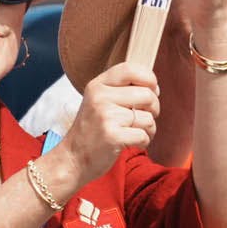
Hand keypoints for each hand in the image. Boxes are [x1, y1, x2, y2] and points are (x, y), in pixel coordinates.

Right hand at [61, 62, 159, 183]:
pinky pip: (144, 135)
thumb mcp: (99, 102)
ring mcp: (106, 116)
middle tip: (142, 118)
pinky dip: (143, 142)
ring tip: (133, 133)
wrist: (72, 158)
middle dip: (154, 109)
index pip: (130, 69)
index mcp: (98, 85)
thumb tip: (154, 87)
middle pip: (147, 95)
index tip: (152, 91)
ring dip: (148, 129)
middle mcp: (100, 97)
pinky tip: (130, 143)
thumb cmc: (92, 130)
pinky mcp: (112, 136)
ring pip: (149, 118)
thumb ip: (121, 90)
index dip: (149, 79)